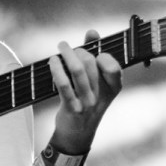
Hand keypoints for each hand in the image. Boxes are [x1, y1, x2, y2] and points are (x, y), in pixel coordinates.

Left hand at [48, 29, 122, 154]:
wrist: (77, 134)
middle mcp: (102, 95)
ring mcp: (87, 103)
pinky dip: (56, 69)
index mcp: (113, 88)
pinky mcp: (72, 109)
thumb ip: (95, 55)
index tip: (95, 51)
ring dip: (67, 54)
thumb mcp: (96, 82)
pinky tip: (52, 61)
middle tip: (68, 50)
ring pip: (77, 71)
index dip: (103, 55)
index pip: (113, 66)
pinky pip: (64, 85)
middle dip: (78, 51)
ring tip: (61, 46)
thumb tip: (92, 32)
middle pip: (90, 63)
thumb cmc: (86, 101)